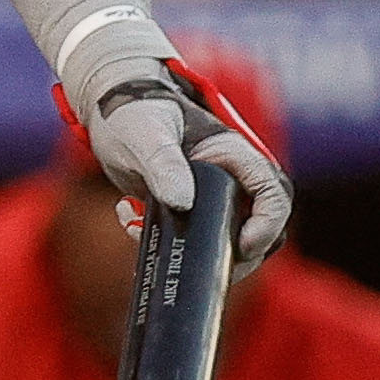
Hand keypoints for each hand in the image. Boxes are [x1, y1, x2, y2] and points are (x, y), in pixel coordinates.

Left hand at [83, 58, 292, 272]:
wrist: (106, 112)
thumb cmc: (132, 111)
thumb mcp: (144, 133)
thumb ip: (163, 163)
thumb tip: (182, 203)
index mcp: (234, 154)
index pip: (273, 193)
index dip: (268, 223)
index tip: (243, 246)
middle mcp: (231, 178)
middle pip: (260, 225)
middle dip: (238, 254)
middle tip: (205, 268)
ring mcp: (212, 196)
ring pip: (229, 239)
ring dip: (202, 256)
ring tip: (149, 239)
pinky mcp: (188, 211)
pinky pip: (196, 240)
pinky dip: (171, 248)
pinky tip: (131, 228)